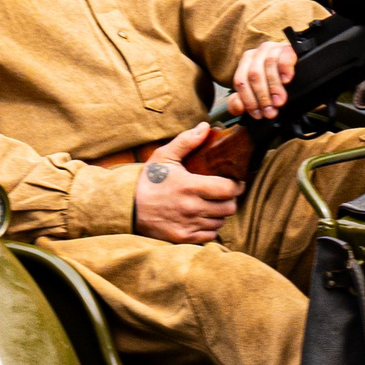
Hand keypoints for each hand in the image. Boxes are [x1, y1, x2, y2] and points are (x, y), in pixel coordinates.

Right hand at [133, 125, 242, 242]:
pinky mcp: (183, 237)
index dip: (237, 185)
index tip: (237, 181)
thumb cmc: (148, 180)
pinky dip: (211, 227)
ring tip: (214, 204)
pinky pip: (210, 235)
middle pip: (229, 207)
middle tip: (225, 193)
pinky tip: (204, 218)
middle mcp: (191, 208)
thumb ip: (186, 142)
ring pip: (221, 222)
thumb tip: (205, 127)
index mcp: (190, 186)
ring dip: (221, 213)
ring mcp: (188, 225)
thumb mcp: (164, 156)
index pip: (228, 189)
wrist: (127, 207)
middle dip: (231, 199)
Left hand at [228, 40, 299, 116]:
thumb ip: (240, 103)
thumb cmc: (275, 85)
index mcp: (245, 62)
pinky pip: (284, 56)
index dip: (248, 100)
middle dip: (262, 97)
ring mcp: (273, 48)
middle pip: (254, 74)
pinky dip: (285, 69)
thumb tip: (238, 106)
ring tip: (279, 102)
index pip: (240, 81)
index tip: (258, 115)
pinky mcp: (288, 48)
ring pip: (268, 65)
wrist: (298, 72)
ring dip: (274, 87)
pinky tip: (287, 80)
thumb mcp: (256, 95)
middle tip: (270, 112)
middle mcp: (257, 53)